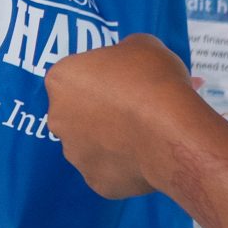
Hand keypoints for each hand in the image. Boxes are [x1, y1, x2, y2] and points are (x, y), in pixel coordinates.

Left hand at [46, 35, 212, 199]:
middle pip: (78, 111)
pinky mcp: (95, 182)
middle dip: (103, 109)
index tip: (125, 80)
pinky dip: (125, 165)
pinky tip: (147, 156)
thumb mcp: (142, 45)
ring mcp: (75, 154)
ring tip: (146, 132)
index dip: (102, 76)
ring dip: (111, 138)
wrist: (170, 130)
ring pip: (91, 144)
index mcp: (61, 79)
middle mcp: (57, 118)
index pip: (75, 76)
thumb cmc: (153, 80)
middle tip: (136, 106)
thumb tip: (128, 63)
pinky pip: (110, 170)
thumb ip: (124, 53)